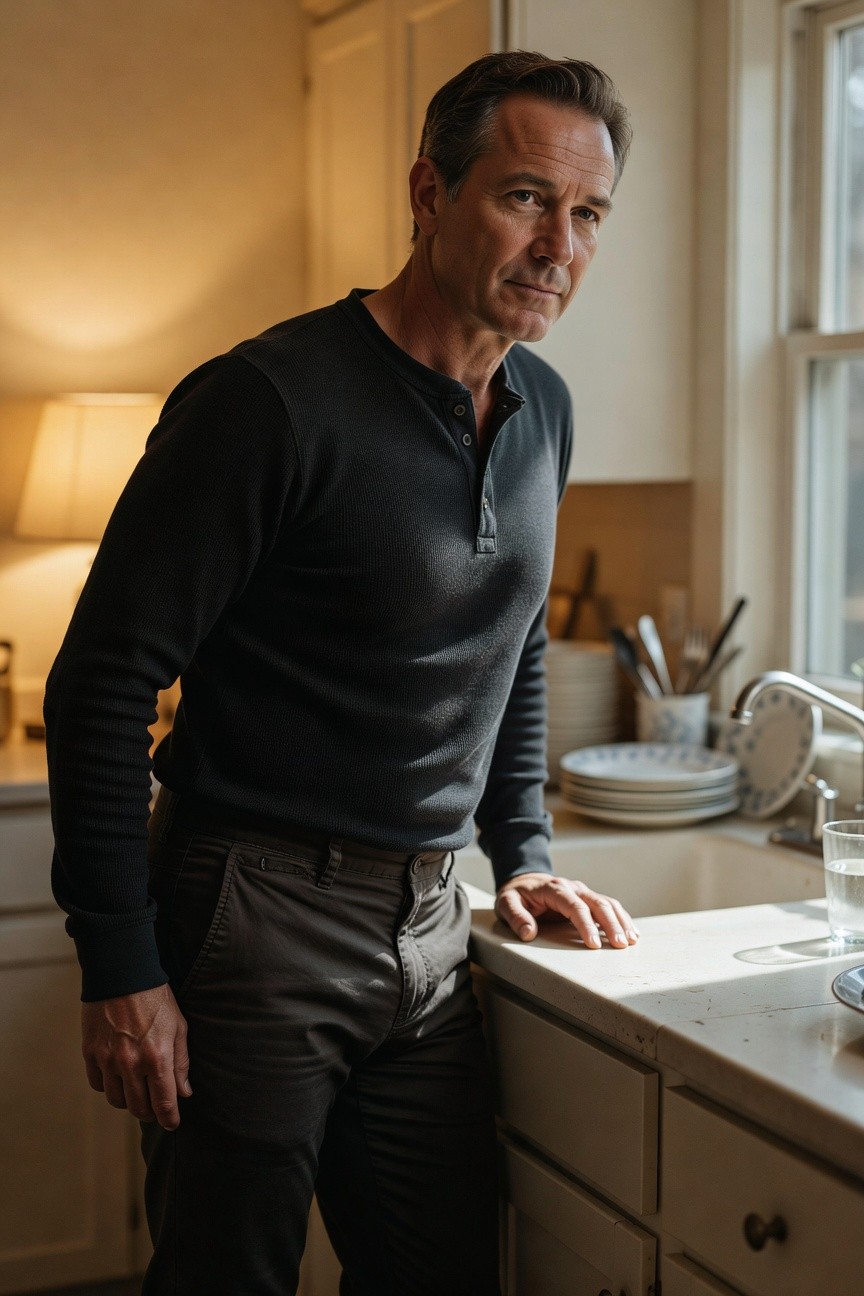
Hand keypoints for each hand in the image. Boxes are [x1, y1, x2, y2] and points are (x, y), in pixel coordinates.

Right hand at [81, 983, 190, 1129]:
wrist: (123, 974)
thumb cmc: (156, 999)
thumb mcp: (178, 1026)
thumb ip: (181, 1062)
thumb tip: (184, 1093)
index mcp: (157, 1058)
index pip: (163, 1104)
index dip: (169, 1119)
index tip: (172, 1123)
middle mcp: (131, 1064)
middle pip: (138, 1108)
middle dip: (150, 1112)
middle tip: (155, 1108)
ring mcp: (108, 1060)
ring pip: (116, 1100)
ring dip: (128, 1101)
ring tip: (137, 1092)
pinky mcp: (90, 1053)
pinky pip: (98, 1084)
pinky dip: (108, 1086)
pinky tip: (118, 1078)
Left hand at [495, 872, 639, 948]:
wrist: (523, 881)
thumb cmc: (516, 895)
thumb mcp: (506, 903)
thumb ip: (515, 917)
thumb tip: (528, 933)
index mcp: (554, 889)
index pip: (574, 906)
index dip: (586, 925)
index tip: (594, 944)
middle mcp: (572, 888)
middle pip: (597, 903)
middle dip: (611, 924)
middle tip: (620, 945)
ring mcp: (582, 891)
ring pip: (607, 903)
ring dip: (621, 921)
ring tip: (631, 941)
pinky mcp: (587, 898)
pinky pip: (609, 905)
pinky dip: (621, 917)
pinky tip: (631, 932)